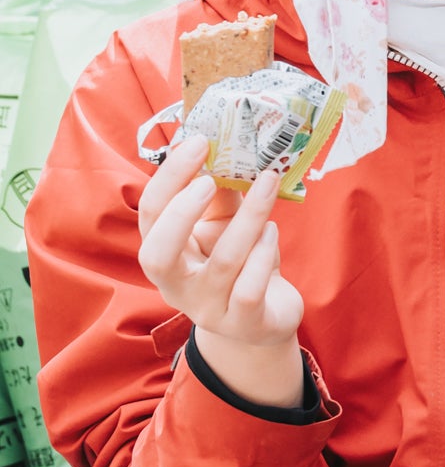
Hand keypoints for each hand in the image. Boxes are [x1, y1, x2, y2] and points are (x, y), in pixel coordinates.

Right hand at [138, 137, 303, 406]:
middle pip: (159, 253)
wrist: (262, 320)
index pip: (151, 216)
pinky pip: (250, 288)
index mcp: (164, 254)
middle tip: (211, 178)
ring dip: (249, 219)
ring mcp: (208, 308)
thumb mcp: (224, 226)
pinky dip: (264, 254)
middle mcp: (176, 286)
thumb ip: (220, 195)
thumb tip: (224, 148)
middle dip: (182, 212)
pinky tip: (272, 234)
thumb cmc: (238, 263)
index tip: (198, 143)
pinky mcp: (244, 322)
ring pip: (224, 262)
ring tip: (267, 187)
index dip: (169, 179)